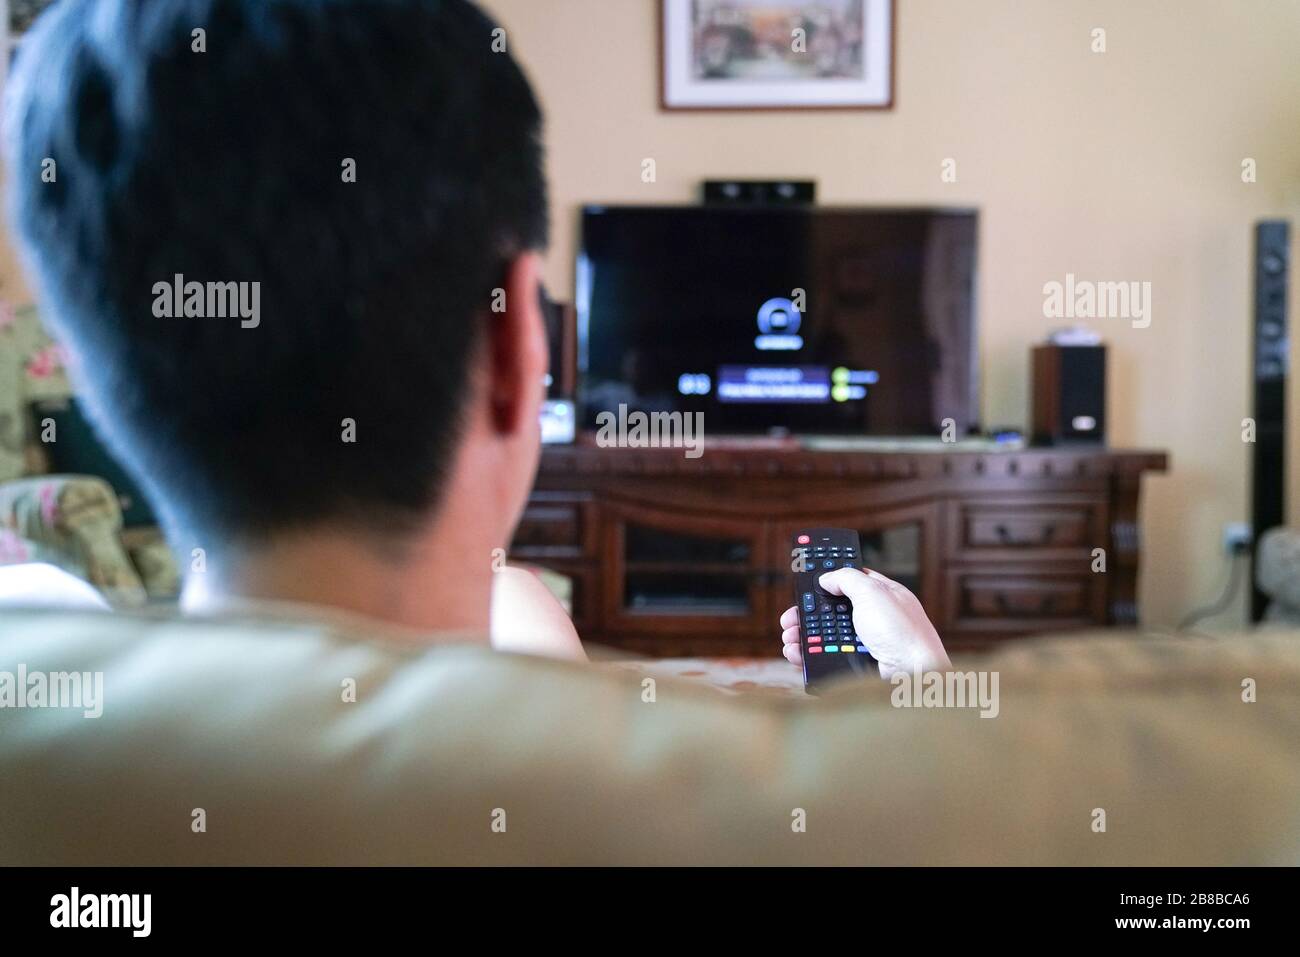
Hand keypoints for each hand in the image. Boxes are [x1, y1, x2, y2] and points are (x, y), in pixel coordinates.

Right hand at [779, 567, 950, 678]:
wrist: (913, 675)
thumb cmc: (903, 634)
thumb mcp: (872, 592)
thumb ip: (846, 578)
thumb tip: (826, 577)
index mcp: (881, 595)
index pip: (850, 580)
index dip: (828, 580)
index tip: (806, 582)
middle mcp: (873, 618)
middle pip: (832, 611)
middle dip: (808, 614)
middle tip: (791, 618)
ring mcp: (865, 642)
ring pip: (826, 636)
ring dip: (804, 636)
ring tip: (790, 638)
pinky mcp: (857, 664)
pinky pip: (827, 657)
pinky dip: (809, 655)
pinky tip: (798, 654)